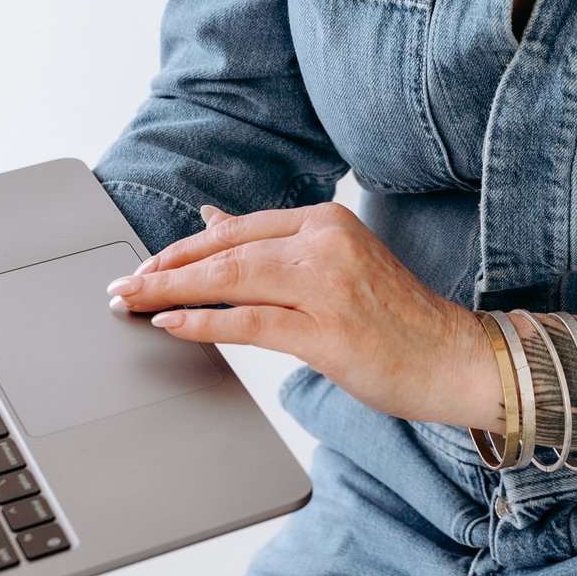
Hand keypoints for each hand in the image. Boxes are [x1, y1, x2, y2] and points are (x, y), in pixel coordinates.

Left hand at [105, 203, 502, 431]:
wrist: (454, 357)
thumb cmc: (397, 319)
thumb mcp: (337, 264)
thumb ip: (276, 244)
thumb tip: (211, 218)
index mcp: (327, 222)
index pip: (237, 229)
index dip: (183, 248)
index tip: (144, 267)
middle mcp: (326, 245)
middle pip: (225, 251)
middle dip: (165, 270)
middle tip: (123, 287)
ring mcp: (328, 287)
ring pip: (230, 281)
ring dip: (171, 293)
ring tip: (134, 304)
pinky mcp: (327, 333)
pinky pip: (249, 323)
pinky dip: (202, 323)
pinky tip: (172, 325)